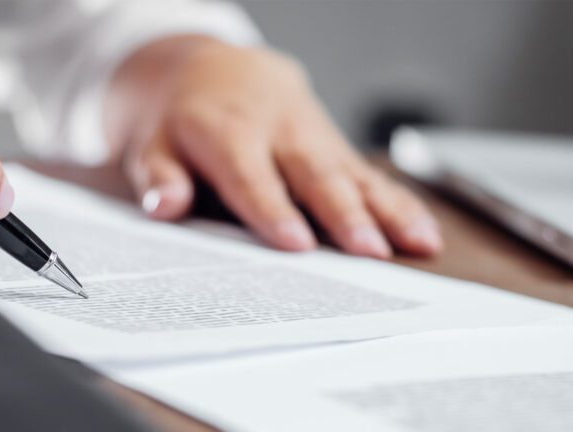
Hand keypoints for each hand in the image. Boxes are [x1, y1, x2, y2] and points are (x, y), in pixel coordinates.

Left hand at [105, 36, 441, 257]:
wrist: (213, 66)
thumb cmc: (181, 117)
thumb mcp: (148, 141)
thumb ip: (158, 175)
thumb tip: (164, 207)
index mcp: (226, 130)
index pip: (251, 175)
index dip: (273, 209)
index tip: (297, 245)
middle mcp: (277, 129)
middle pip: (314, 173)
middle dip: (344, 213)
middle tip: (369, 252)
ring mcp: (313, 133)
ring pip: (353, 172)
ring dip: (386, 210)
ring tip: (418, 245)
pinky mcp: (334, 143)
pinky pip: (369, 172)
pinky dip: (399, 201)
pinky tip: (423, 231)